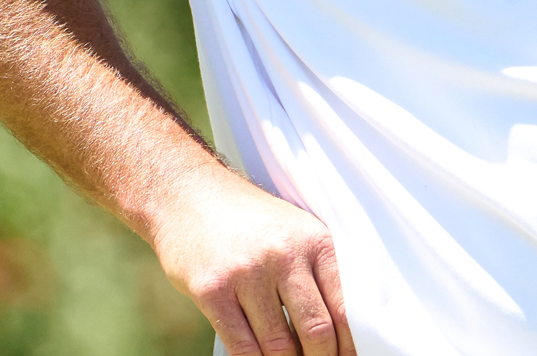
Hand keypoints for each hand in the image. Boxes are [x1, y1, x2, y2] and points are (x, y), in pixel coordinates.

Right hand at [145, 164, 355, 355]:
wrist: (187, 195)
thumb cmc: (249, 220)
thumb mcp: (295, 231)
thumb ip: (317, 273)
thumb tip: (338, 331)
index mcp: (314, 241)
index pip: (344, 307)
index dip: (349, 344)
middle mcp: (284, 255)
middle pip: (316, 330)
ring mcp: (247, 273)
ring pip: (278, 345)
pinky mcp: (212, 290)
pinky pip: (241, 345)